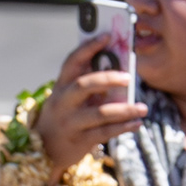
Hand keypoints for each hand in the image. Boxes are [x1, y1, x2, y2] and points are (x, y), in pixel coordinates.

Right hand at [40, 43, 146, 169]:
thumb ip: (88, 84)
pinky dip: (123, 128)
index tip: (107, 35)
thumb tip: (119, 68)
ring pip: (99, 113)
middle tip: (129, 77)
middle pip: (85, 85)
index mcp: (61, 85)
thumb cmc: (65, 116)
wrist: (42, 150)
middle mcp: (63, 102)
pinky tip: (137, 123)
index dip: (89, 47)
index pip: (72, 61)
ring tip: (143, 108)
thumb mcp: (69, 98)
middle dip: (108, 79)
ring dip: (124, 110)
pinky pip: (104, 132)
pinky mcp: (79, 140)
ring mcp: (70, 121)